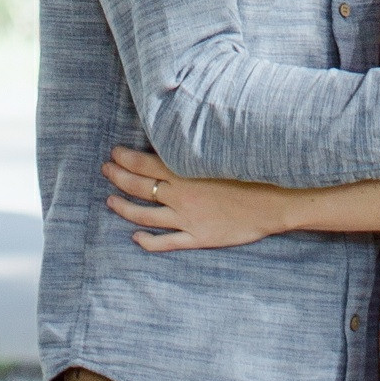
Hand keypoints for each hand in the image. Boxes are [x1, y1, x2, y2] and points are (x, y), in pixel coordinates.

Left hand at [103, 149, 282, 251]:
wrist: (275, 198)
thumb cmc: (251, 169)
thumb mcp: (220, 151)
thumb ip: (195, 149)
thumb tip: (175, 138)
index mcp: (186, 170)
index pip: (144, 163)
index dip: (124, 160)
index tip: (112, 154)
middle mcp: (181, 194)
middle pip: (140, 187)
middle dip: (118, 178)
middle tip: (105, 172)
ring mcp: (188, 218)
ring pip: (145, 216)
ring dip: (125, 209)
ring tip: (110, 202)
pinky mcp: (198, 238)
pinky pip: (166, 242)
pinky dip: (148, 242)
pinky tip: (136, 239)